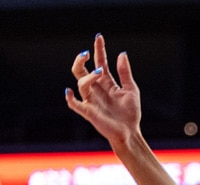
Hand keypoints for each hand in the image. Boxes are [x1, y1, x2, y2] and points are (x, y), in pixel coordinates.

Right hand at [65, 34, 141, 148]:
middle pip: (81, 71)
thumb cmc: (130, 113)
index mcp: (106, 83)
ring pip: (81, 84)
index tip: (99, 37)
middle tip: (86, 53)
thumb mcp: (131, 89)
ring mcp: (91, 100)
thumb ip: (124, 72)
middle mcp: (96, 89)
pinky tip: (68, 91)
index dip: (98, 49)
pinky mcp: (89, 112)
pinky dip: (70, 98)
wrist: (131, 132)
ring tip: (99, 72)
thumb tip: (121, 54)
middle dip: (81, 60)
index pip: (99, 62)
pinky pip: (75, 104)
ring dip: (88, 76)